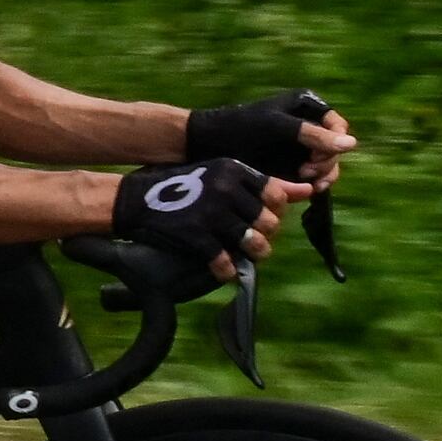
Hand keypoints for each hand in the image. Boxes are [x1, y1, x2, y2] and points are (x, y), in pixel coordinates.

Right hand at [108, 155, 297, 277]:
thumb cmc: (183, 186)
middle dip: (264, 235)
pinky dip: (227, 270)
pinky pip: (226, 262)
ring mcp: (211, 212)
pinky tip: (221, 268)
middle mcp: (225, 188)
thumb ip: (264, 184)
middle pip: (269, 222)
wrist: (132, 199)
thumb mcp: (222, 175)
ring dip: (252, 254)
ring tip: (242, 254)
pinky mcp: (196, 235)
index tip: (259, 216)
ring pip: (255, 244)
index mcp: (233, 170)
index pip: (276, 196)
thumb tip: (308, 190)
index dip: (273, 212)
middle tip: (248, 237)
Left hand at [188, 92, 347, 189]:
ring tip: (307, 181)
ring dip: (323, 176)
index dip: (334, 143)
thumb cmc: (240, 128)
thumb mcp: (276, 127)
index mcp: (307, 107)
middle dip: (327, 162)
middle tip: (308, 172)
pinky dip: (314, 185)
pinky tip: (306, 189)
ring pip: (329, 167)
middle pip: (336, 150)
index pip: (338, 127)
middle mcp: (309, 126)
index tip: (317, 155)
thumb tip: (352, 144)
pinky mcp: (294, 167)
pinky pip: (315, 179)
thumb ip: (312, 135)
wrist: (208, 146)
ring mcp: (302, 148)